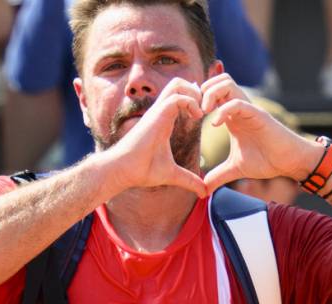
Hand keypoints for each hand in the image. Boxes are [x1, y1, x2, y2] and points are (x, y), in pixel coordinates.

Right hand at [105, 78, 207, 196]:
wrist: (125, 171)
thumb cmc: (143, 171)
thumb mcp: (173, 175)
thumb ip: (189, 180)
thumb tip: (203, 192)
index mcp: (164, 119)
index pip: (181, 96)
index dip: (196, 100)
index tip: (206, 115)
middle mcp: (161, 111)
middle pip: (180, 83)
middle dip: (197, 91)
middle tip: (206, 109)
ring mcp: (158, 111)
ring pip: (178, 84)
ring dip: (195, 94)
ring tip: (202, 112)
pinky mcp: (156, 114)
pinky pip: (177, 97)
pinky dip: (191, 102)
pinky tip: (197, 117)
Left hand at [200, 73, 318, 192]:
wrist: (289, 162)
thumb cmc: (266, 161)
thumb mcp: (236, 169)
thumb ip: (218, 176)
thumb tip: (203, 189)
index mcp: (232, 116)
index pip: (212, 93)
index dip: (198, 99)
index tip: (188, 115)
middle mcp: (239, 108)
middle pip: (217, 81)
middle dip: (202, 92)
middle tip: (194, 112)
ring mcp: (249, 109)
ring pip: (227, 83)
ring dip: (211, 95)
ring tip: (204, 114)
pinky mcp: (258, 114)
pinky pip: (237, 102)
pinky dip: (223, 110)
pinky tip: (215, 125)